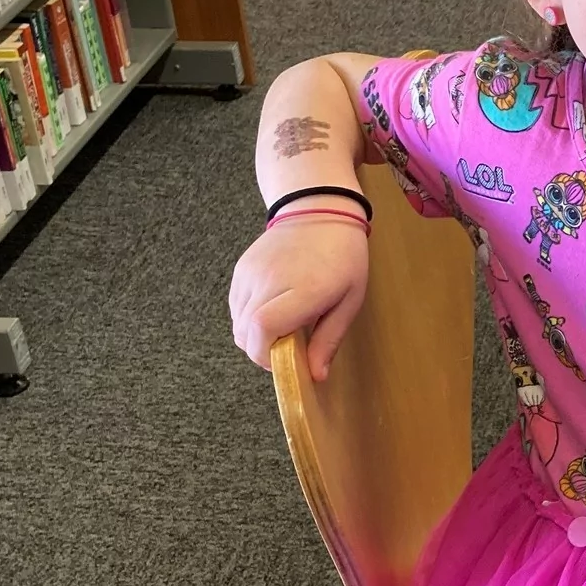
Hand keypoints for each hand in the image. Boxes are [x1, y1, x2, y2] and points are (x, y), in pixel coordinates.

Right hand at [229, 217, 369, 380]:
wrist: (319, 209)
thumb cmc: (343, 257)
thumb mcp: (350, 300)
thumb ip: (329, 339)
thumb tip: (315, 376)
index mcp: (303, 288)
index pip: (263, 329)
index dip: (267, 355)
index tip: (285, 359)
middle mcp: (270, 280)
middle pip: (245, 333)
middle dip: (262, 351)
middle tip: (287, 347)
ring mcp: (250, 273)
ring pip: (236, 323)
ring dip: (254, 336)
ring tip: (282, 326)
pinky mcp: (240, 269)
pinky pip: (235, 307)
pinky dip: (248, 318)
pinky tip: (272, 309)